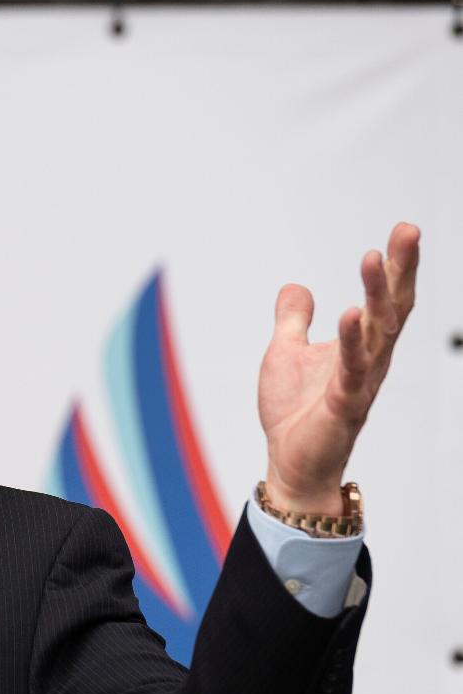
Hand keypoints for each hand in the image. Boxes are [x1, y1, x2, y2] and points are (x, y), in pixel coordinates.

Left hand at [258, 222, 419, 514]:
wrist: (291, 462)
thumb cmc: (296, 411)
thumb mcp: (286, 352)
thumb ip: (293, 320)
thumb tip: (295, 287)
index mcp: (362, 345)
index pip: (386, 298)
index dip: (396, 266)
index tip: (404, 230)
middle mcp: (371, 358)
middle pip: (393, 306)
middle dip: (400, 269)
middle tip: (407, 231)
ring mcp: (360, 380)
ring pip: (377, 331)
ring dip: (376, 294)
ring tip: (373, 258)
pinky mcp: (343, 403)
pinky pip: (351, 368)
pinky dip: (352, 340)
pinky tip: (351, 313)